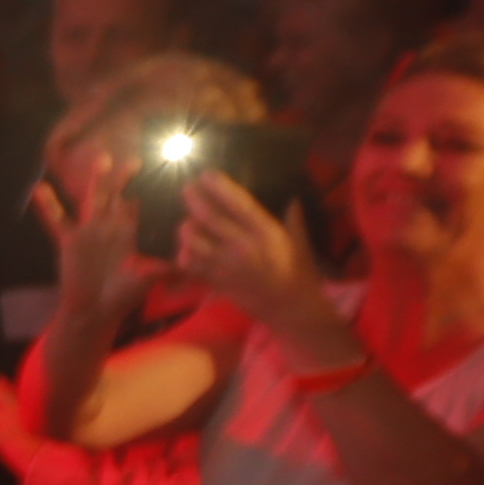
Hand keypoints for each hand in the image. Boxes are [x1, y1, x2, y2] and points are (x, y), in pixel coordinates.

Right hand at [27, 173, 152, 330]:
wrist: (94, 310)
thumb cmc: (122, 295)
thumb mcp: (145, 280)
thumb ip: (161, 269)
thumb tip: (184, 263)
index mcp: (128, 234)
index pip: (138, 206)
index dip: (146, 191)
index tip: (157, 173)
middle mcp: (109, 227)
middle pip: (117, 196)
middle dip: (125, 178)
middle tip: (135, 159)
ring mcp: (88, 232)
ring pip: (93, 200)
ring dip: (96, 181)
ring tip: (102, 159)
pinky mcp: (69, 241)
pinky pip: (56, 220)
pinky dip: (48, 205)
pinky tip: (39, 188)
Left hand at [168, 166, 335, 352]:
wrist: (292, 310)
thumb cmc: (300, 274)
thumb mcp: (300, 243)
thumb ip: (294, 219)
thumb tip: (292, 196)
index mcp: (266, 233)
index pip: (239, 204)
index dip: (220, 187)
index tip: (207, 174)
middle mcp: (243, 247)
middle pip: (208, 218)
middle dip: (193, 199)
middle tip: (187, 188)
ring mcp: (227, 266)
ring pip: (193, 241)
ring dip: (186, 228)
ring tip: (187, 221)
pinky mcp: (217, 281)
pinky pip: (192, 265)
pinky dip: (183, 255)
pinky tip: (184, 248)